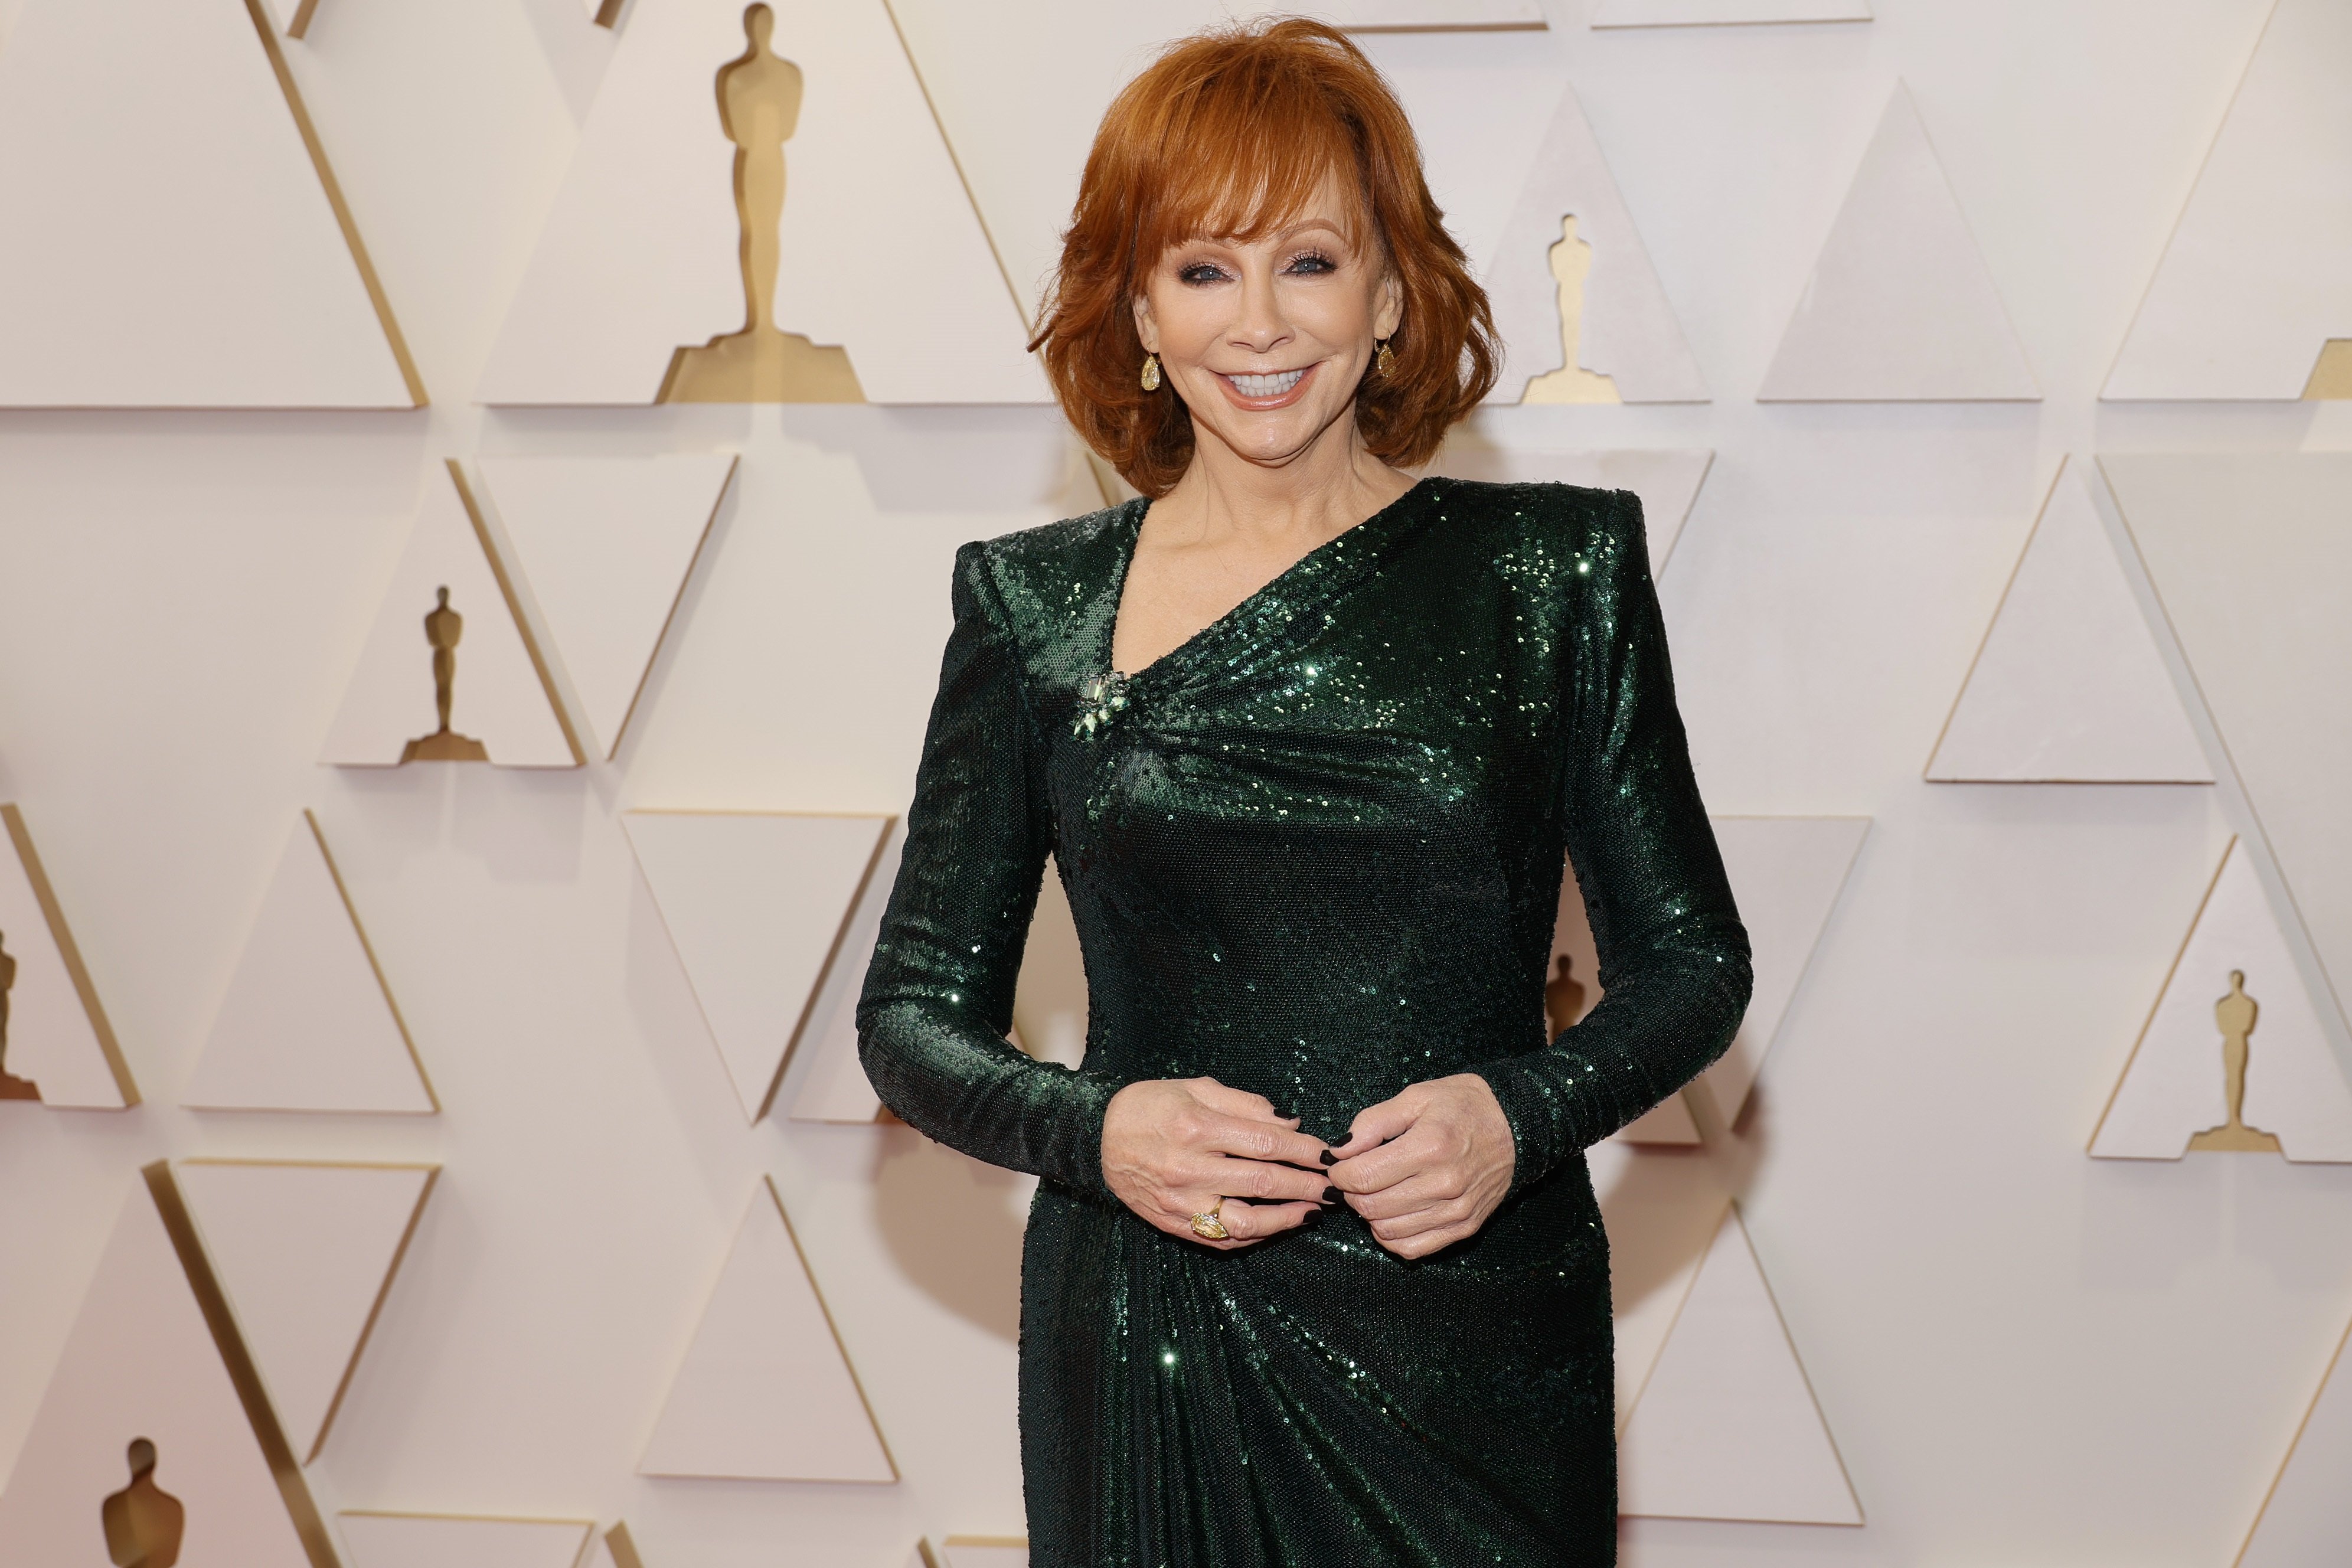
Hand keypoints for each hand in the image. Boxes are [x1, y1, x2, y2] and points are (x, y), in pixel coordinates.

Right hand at [1102, 1077, 1333, 1248]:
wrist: (1096, 1137)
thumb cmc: (1150, 1106)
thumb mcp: (1195, 1087)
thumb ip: (1245, 1104)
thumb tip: (1291, 1121)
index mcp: (1196, 1126)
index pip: (1265, 1141)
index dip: (1304, 1149)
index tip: (1327, 1153)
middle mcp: (1188, 1167)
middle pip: (1264, 1181)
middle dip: (1307, 1184)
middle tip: (1335, 1185)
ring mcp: (1180, 1201)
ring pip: (1246, 1221)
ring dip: (1287, 1218)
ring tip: (1313, 1210)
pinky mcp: (1172, 1223)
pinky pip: (1221, 1239)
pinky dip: (1255, 1236)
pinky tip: (1277, 1225)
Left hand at [1326, 1073, 1514, 1259]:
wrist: (1518, 1126)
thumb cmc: (1464, 1106)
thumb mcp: (1416, 1097)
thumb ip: (1372, 1123)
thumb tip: (1338, 1151)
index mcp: (1430, 1146)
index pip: (1363, 1177)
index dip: (1340, 1174)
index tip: (1340, 1164)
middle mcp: (1444, 1184)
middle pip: (1371, 1206)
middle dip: (1350, 1193)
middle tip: (1355, 1176)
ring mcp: (1456, 1211)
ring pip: (1387, 1231)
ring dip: (1369, 1214)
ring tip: (1374, 1191)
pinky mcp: (1465, 1227)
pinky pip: (1413, 1248)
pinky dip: (1391, 1236)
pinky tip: (1391, 1214)